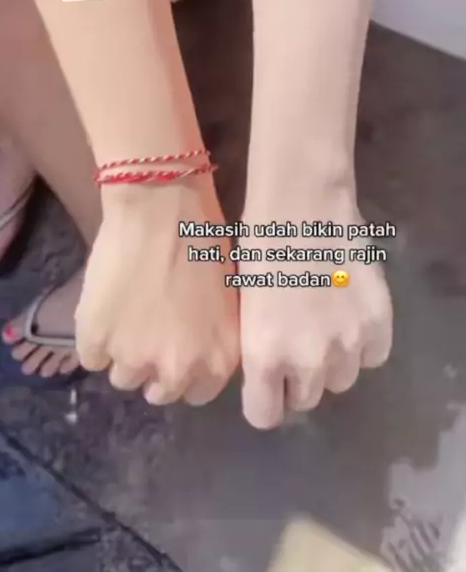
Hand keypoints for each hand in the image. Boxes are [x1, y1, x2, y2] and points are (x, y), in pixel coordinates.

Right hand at [75, 183, 238, 404]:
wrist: (162, 207)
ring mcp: (133, 358)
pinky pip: (91, 356)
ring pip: (122, 377)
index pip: (196, 393)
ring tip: (125, 314)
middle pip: (158, 392)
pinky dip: (94, 336)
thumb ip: (213, 336)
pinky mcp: (96, 339)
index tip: (175, 350)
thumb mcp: (229, 299)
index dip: (184, 371)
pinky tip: (105, 305)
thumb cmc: (207, 239)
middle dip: (153, 366)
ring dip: (123, 351)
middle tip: (147, 330)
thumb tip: (197, 347)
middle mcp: (177, 370)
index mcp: (217, 360)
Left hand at [239, 193, 392, 428]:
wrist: (300, 204)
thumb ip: (257, 345)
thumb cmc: (256, 243)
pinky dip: (364, 343)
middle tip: (296, 342)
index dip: (265, 399)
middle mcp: (307, 361)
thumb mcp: (241, 303)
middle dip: (298, 378)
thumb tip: (265, 368)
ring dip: (333, 361)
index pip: (265, 416)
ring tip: (325, 324)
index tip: (266, 383)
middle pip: (306, 399)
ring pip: (342, 380)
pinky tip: (351, 314)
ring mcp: (348, 344)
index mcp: (262, 355)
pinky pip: (374, 356)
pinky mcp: (379, 323)